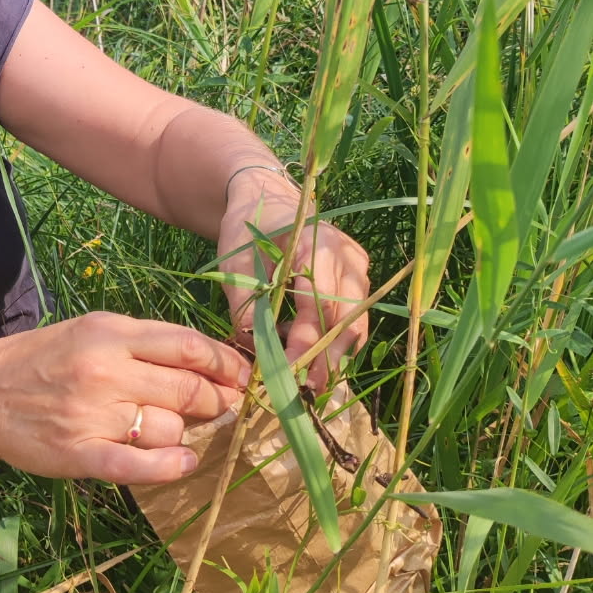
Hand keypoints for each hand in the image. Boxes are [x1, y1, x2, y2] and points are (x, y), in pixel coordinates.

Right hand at [0, 311, 248, 484]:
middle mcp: (105, 370)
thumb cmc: (45, 358)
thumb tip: (210, 366)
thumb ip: (146, 344)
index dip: (227, 365)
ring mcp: (92, 414)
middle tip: (226, 409)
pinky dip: (171, 467)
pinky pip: (139, 466)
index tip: (243, 378)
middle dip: (218, 402)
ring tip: (182, 431)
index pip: (189, 346)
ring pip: (170, 428)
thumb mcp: (93, 330)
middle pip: (188, 389)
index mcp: (111, 332)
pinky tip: (186, 463)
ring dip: (187, 433)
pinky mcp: (79, 453)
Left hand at [217, 171, 369, 389]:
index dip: (306, 344)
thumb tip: (256, 350)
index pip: (319, 305)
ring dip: (334, 355)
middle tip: (305, 392)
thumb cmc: (247, 231)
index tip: (287, 373)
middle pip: (348, 319)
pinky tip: (312, 357)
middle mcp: (347, 256)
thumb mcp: (234, 265)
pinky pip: (354, 316)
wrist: (264, 201)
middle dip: (327, 359)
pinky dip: (336, 341)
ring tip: (308, 381)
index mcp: (316, 244)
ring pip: (356, 322)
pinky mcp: (358, 277)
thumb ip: (245, 306)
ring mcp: (358, 266)